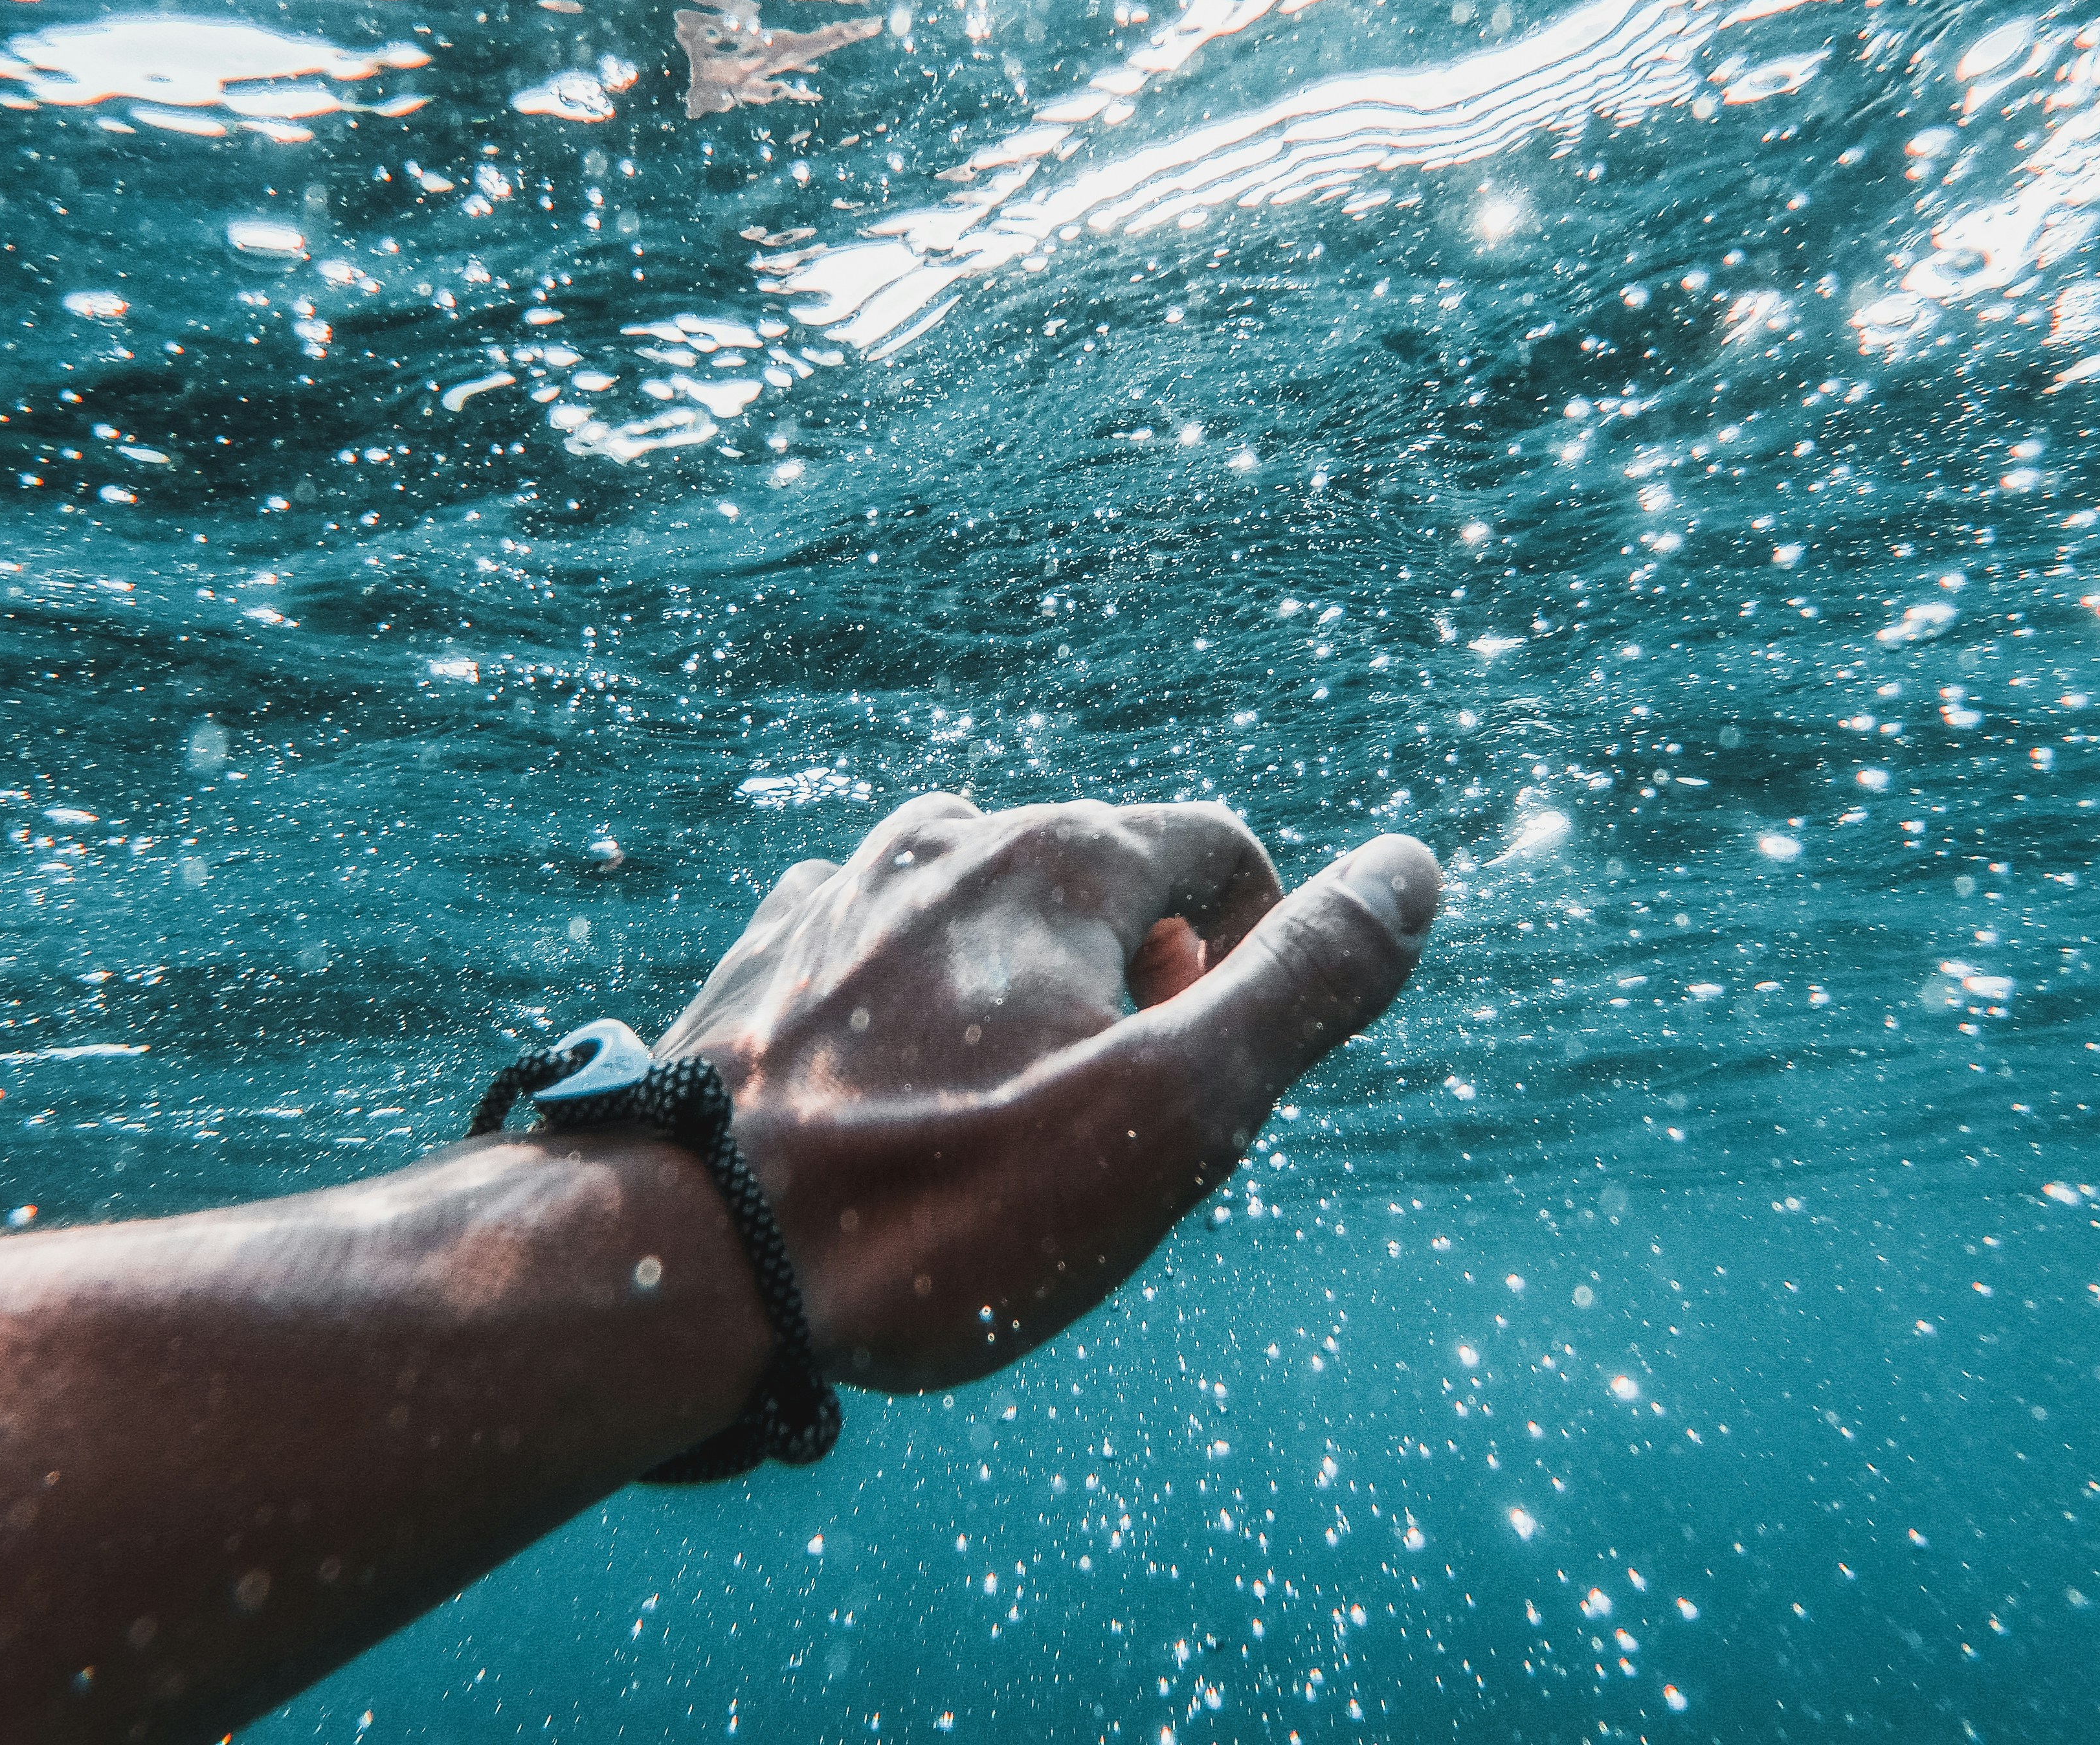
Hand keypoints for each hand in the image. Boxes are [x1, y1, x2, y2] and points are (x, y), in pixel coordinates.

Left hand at [656, 794, 1438, 1389]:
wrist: (687, 1264)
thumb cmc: (945, 1203)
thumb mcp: (1176, 1109)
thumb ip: (1307, 980)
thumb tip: (1412, 866)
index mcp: (1060, 854)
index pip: (1228, 859)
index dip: (1244, 974)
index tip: (1182, 1089)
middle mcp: (946, 836)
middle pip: (1110, 895)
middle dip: (1133, 1002)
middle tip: (1084, 1145)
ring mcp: (841, 889)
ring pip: (995, 927)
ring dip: (1025, 1010)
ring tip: (982, 1142)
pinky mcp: (766, 956)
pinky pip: (888, 961)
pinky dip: (918, 1020)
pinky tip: (884, 1117)